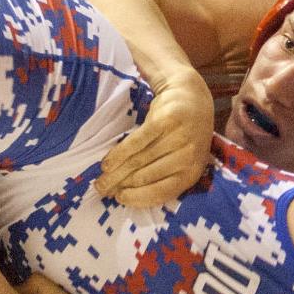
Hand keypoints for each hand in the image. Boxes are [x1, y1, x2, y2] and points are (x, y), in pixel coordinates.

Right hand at [96, 69, 212, 205]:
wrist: (191, 94)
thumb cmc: (182, 133)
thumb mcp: (181, 158)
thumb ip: (163, 176)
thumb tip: (131, 195)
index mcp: (192, 171)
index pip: (163, 192)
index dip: (139, 198)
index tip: (120, 199)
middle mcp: (188, 156)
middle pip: (146, 176)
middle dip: (120, 186)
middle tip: (101, 190)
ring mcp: (178, 138)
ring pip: (139, 161)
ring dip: (115, 173)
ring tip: (100, 180)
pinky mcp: (165, 121)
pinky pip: (137, 142)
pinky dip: (119, 154)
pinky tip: (107, 163)